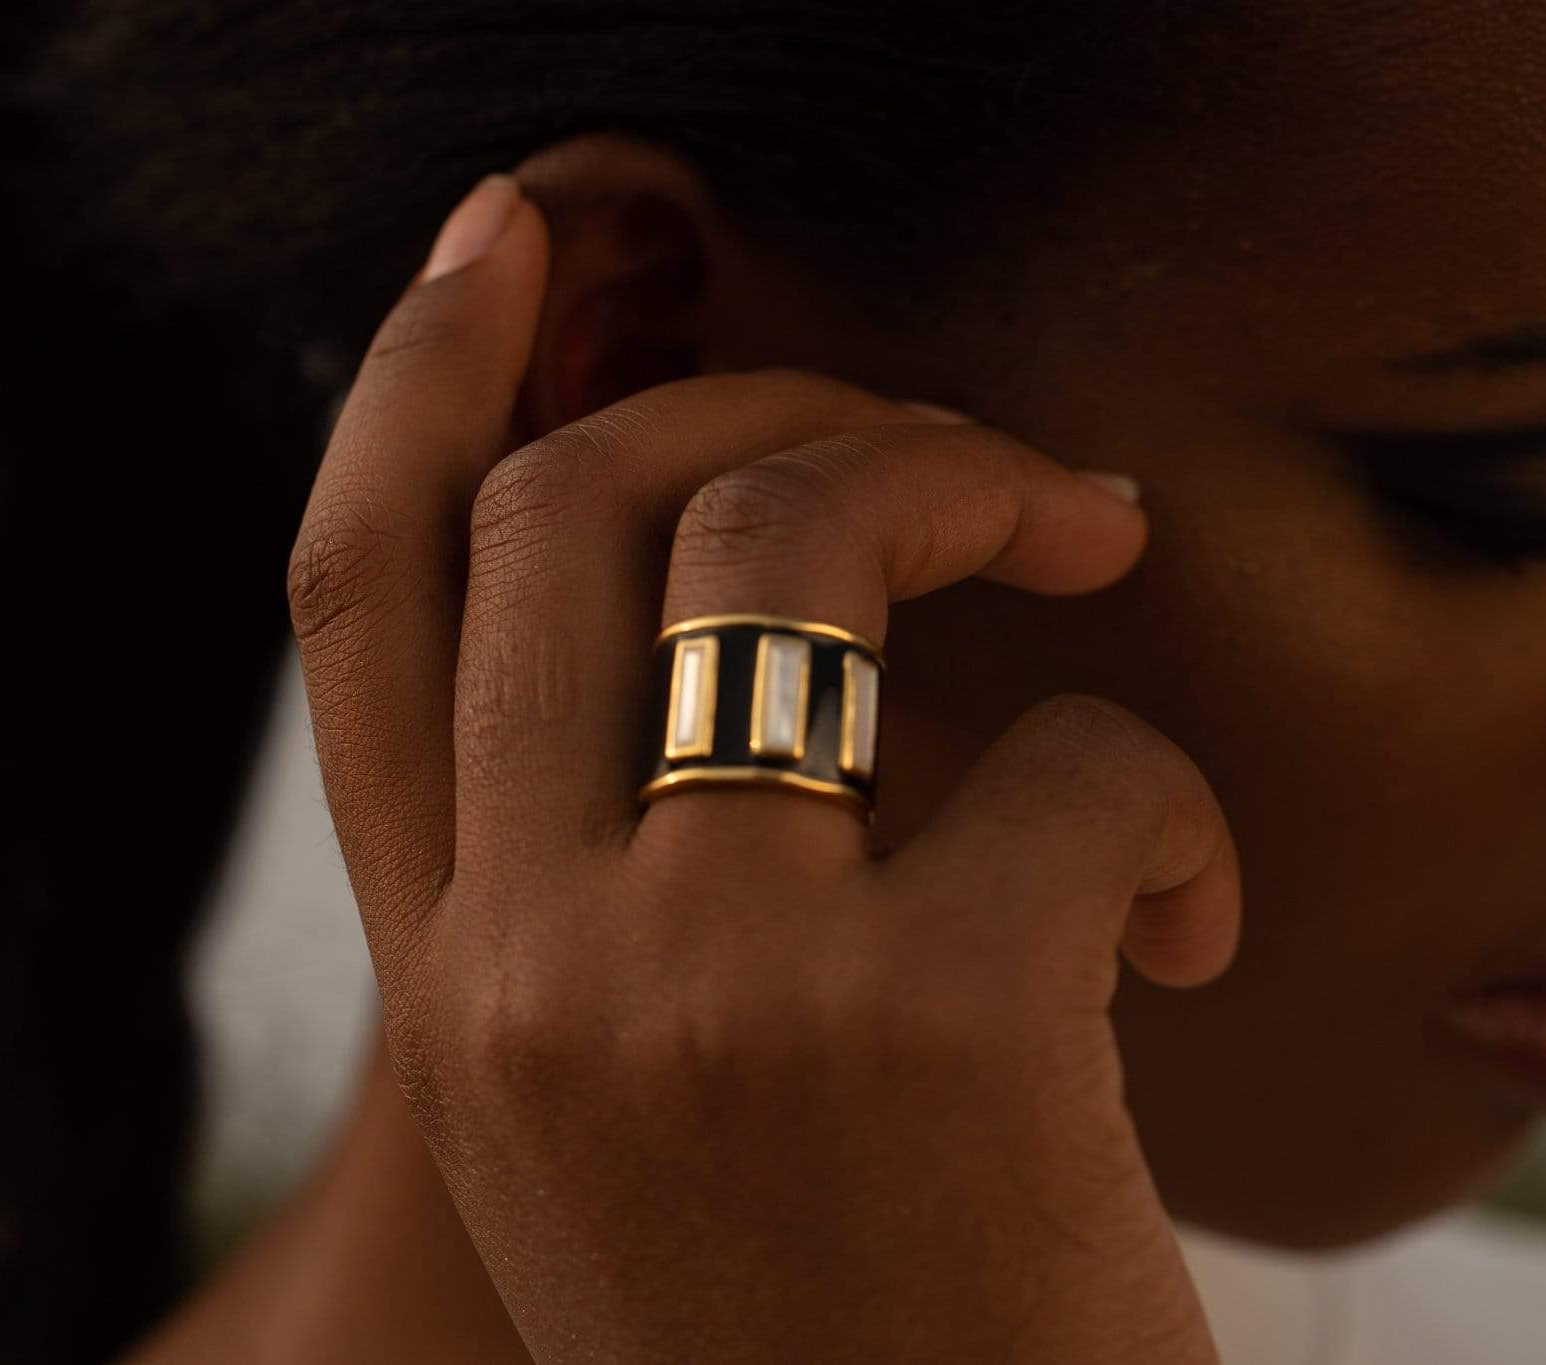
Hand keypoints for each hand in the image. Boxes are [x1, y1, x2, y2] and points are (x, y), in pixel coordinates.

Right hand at [288, 173, 1241, 1362]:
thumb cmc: (821, 1340)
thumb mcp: (633, 1119)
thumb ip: (612, 892)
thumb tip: (735, 634)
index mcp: (454, 995)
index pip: (354, 606)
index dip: (416, 379)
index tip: (506, 238)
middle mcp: (535, 970)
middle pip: (581, 503)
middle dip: (777, 389)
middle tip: (940, 442)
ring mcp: (709, 989)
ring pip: (793, 538)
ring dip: (968, 477)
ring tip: (1086, 547)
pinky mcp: (933, 1024)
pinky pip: (1083, 761)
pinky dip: (1178, 811)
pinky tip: (1192, 937)